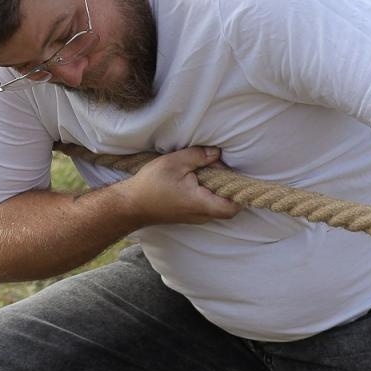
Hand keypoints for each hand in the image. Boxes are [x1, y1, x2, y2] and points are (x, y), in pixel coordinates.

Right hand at [123, 146, 241, 225]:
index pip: (233, 206)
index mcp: (201, 204)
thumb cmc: (151, 185)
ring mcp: (195, 217)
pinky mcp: (188, 214)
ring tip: (205, 168)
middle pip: (227, 204)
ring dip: (215, 187)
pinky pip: (206, 204)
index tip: (236, 175)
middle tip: (216, 165)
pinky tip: (196, 177)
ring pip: (216, 204)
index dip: (240, 192)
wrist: (130, 205)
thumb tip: (217, 153)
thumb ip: (199, 156)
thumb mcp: (175, 162)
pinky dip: (206, 191)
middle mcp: (201, 215)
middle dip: (227, 184)